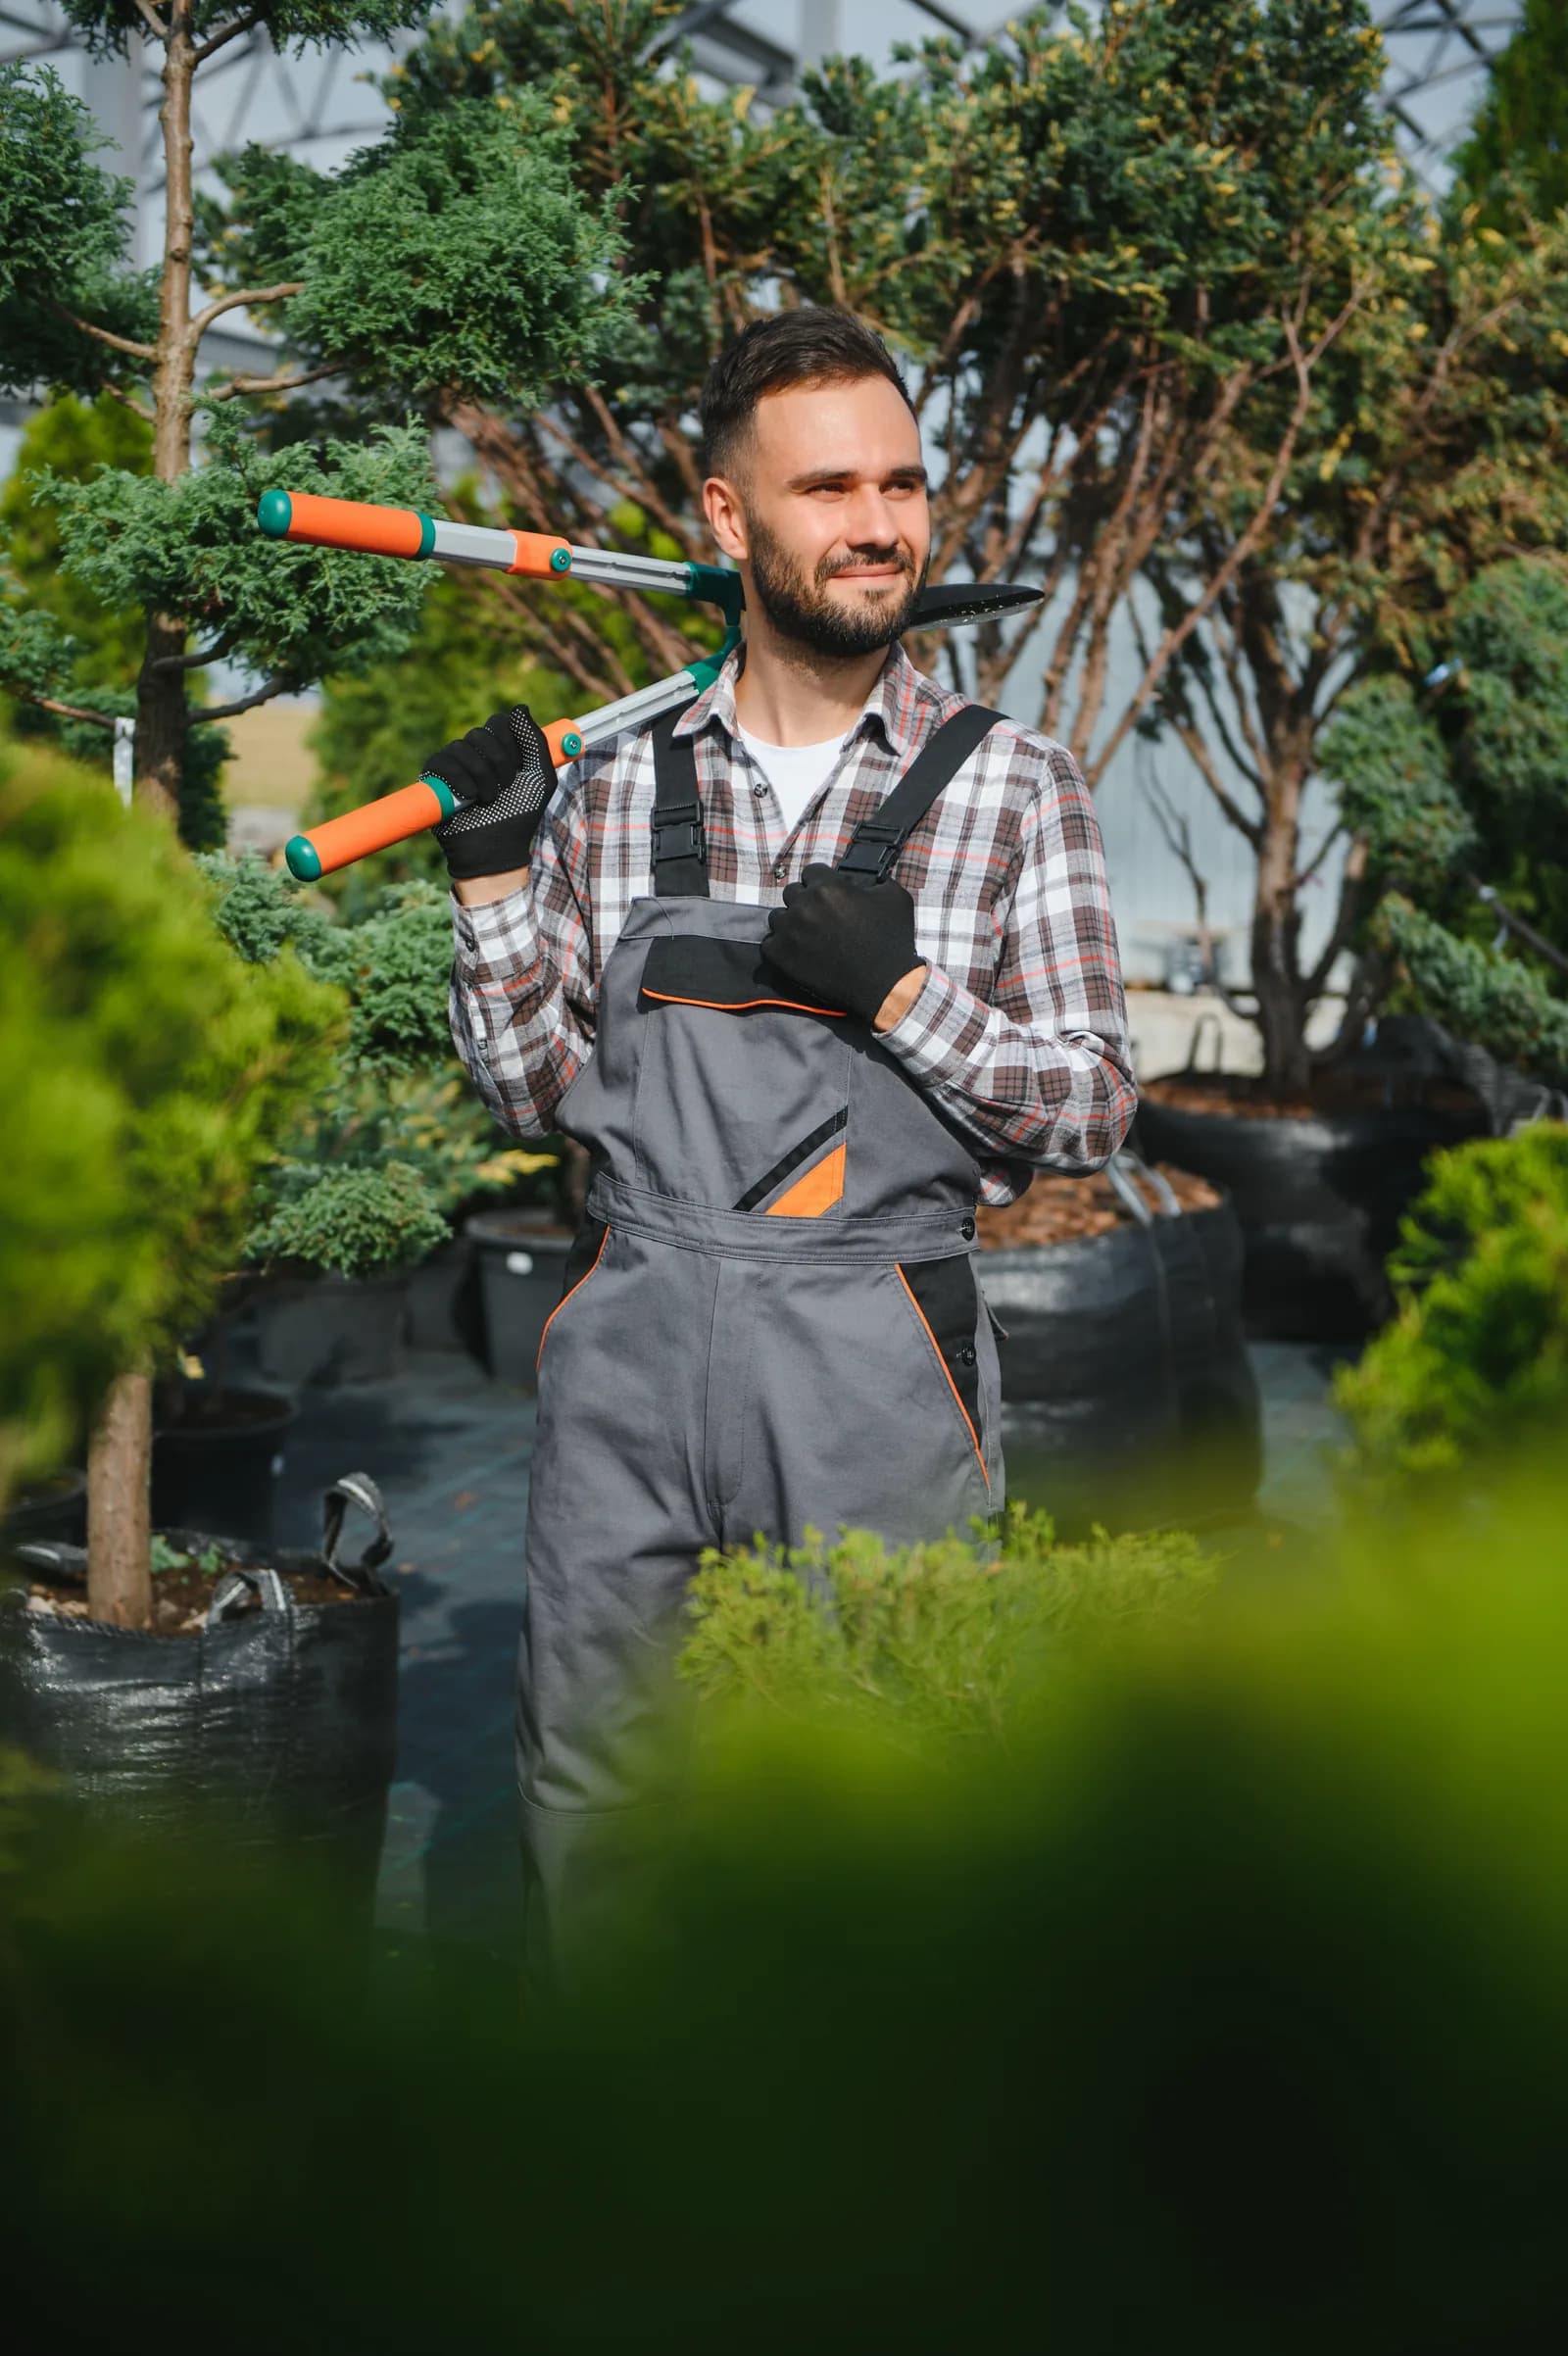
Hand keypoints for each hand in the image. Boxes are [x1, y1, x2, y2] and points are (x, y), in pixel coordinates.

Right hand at [425, 706, 555, 881]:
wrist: (496, 848)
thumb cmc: (521, 816)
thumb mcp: (540, 778)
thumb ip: (536, 742)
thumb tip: (520, 708)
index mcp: (501, 751)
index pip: (499, 722)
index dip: (510, 741)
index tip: (520, 765)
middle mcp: (476, 754)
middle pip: (481, 733)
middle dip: (499, 762)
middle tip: (507, 788)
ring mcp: (454, 765)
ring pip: (462, 746)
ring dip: (481, 775)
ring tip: (488, 799)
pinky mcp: (434, 778)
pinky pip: (441, 760)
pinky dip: (458, 778)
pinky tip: (468, 797)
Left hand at [764, 864, 925, 1026]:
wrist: (884, 985)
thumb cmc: (891, 940)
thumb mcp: (896, 897)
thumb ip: (877, 881)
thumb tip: (866, 881)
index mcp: (828, 887)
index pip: (811, 871)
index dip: (821, 883)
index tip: (829, 895)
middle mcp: (804, 905)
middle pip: (791, 892)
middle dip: (804, 901)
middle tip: (819, 917)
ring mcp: (790, 931)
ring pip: (777, 917)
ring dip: (790, 923)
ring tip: (806, 936)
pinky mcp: (782, 956)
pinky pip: (769, 943)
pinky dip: (780, 946)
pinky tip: (796, 951)